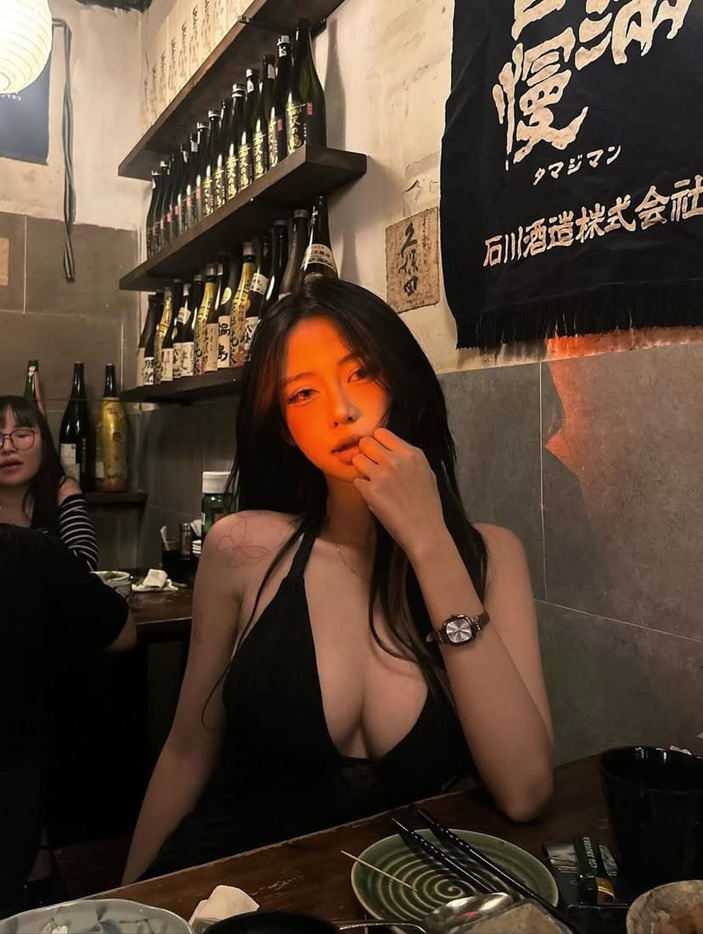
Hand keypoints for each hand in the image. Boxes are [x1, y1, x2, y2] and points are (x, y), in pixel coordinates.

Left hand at [352, 428, 446, 558]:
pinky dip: (362, 487)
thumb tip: (390, 450)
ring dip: (361, 469)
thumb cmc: (428, 505)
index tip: (378, 452)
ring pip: (357, 459)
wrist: (424, 531)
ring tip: (371, 481)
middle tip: (371, 466)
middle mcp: (396, 460)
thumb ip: (408, 459)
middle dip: (366, 452)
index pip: (382, 433)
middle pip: (366, 442)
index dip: (377, 442)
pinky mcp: (370, 491)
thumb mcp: (427, 473)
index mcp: (412, 454)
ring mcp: (381, 475)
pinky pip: (356, 480)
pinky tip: (373, 496)